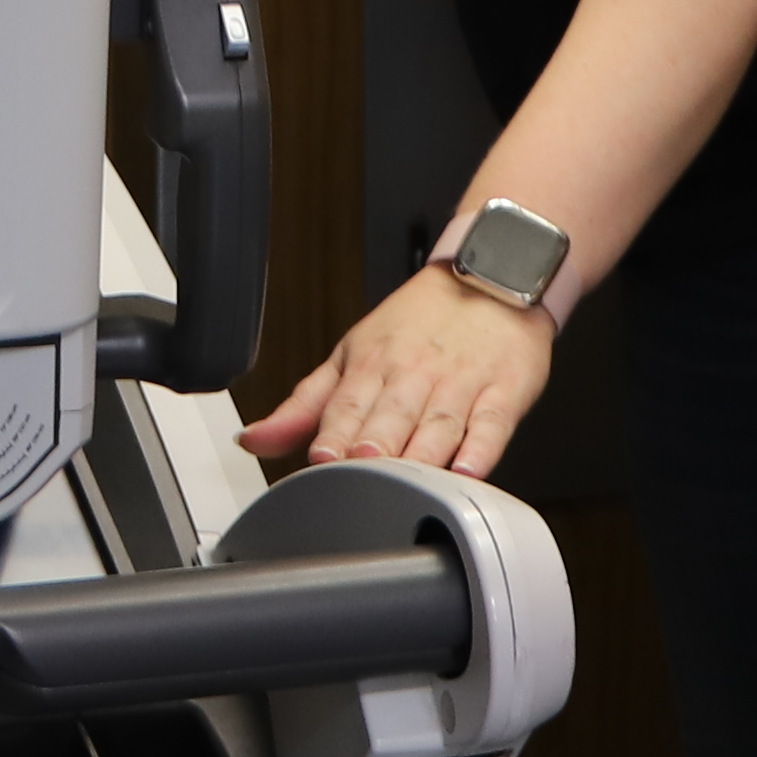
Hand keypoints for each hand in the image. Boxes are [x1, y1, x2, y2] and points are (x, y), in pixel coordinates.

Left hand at [236, 265, 555, 479]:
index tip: (320, 461)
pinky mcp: (503, 391)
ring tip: (410, 480)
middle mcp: (413, 375)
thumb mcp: (350, 355)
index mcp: (370, 367)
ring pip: (438, 423)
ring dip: (422, 451)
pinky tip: (470, 469)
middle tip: (362, 473)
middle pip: (391, 417)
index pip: (346, 406)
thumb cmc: (418, 324)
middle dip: (375, 445)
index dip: (333, 434)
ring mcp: (460, 384)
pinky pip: (492, 423)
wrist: (490, 276)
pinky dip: (482, 447)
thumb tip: (253, 440)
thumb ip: (303, 406)